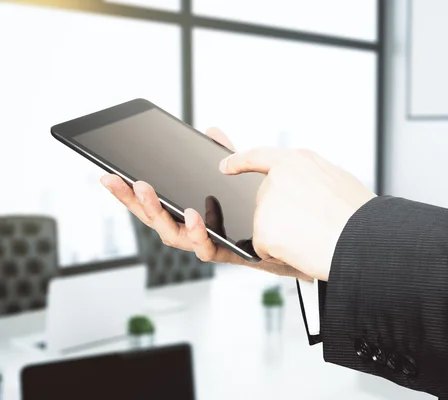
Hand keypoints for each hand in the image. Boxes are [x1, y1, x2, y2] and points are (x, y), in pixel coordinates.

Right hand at [100, 127, 310, 280]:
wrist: (292, 242)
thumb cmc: (260, 211)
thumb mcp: (239, 179)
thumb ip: (225, 157)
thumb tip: (211, 131)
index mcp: (191, 213)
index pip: (153, 204)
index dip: (128, 193)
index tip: (108, 174)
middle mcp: (194, 231)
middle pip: (154, 219)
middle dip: (132, 201)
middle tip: (118, 180)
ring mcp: (208, 244)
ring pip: (173, 236)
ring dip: (158, 214)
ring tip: (146, 191)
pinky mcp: (227, 254)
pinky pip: (206, 249)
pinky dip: (196, 233)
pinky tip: (193, 215)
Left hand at [220, 148, 376, 280]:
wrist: (364, 240)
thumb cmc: (360, 217)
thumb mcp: (336, 180)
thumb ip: (310, 180)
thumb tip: (303, 190)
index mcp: (298, 161)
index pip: (259, 156)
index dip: (239, 160)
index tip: (226, 164)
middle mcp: (278, 177)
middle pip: (264, 202)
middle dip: (279, 217)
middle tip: (310, 226)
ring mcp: (267, 203)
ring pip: (264, 226)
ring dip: (283, 237)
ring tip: (313, 237)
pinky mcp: (262, 229)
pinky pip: (264, 248)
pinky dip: (280, 255)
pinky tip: (303, 249)